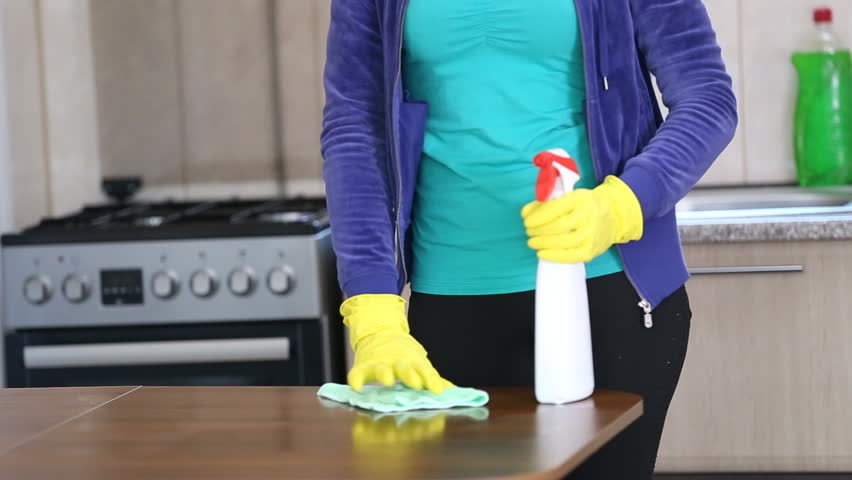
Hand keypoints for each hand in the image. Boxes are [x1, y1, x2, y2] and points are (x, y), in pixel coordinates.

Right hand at [342, 294, 453, 394]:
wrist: (379, 333)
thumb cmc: (403, 355)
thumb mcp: (419, 363)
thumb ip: (432, 378)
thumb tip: (451, 390)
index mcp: (413, 362)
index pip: (424, 370)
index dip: (431, 380)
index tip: (438, 391)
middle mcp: (397, 362)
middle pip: (404, 368)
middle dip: (410, 375)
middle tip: (416, 384)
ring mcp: (379, 363)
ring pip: (382, 369)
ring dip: (385, 375)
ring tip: (388, 381)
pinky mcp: (363, 366)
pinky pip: (357, 373)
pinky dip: (356, 379)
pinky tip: (357, 387)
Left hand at [521, 176, 643, 263]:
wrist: (613, 216)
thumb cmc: (585, 206)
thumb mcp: (569, 196)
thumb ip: (546, 203)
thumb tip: (525, 213)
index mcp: (580, 199)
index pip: (555, 208)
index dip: (538, 216)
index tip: (526, 220)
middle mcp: (588, 216)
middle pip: (558, 226)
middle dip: (538, 230)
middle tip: (529, 231)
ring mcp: (590, 234)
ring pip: (563, 241)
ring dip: (543, 242)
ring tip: (532, 241)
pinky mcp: (591, 250)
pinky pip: (570, 256)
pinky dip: (554, 256)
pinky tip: (542, 253)